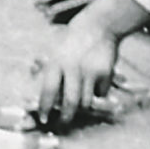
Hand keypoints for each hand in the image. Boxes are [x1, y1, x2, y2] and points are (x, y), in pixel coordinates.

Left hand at [34, 15, 123, 131]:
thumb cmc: (73, 40)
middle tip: (64, 122)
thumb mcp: (57, 52)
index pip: (48, 91)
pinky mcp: (105, 74)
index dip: (45, 108)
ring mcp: (90, 72)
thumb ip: (52, 73)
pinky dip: (97, 93)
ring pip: (86, 102)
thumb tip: (50, 100)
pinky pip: (100, 93)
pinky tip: (94, 83)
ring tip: (80, 101)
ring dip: (82, 106)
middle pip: (70, 102)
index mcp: (56, 61)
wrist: (99, 26)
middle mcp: (73, 68)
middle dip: (66, 117)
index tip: (43, 119)